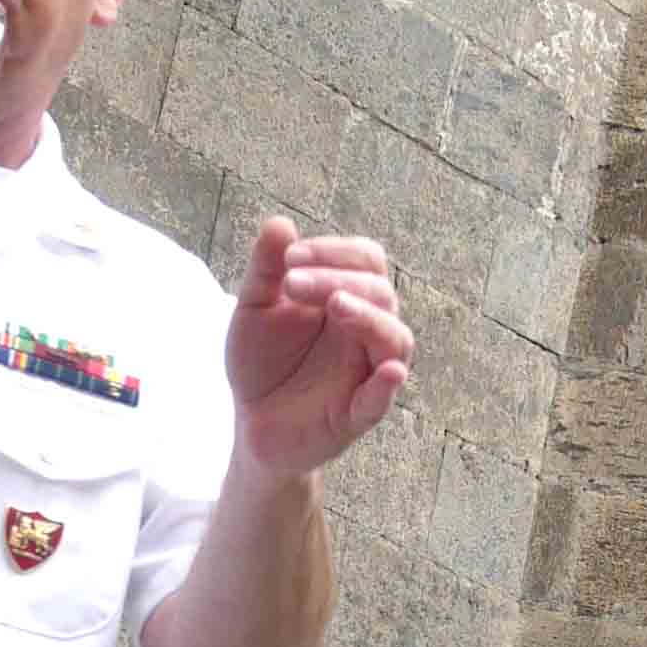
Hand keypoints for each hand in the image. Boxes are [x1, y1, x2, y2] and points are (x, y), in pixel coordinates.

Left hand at [227, 216, 411, 475]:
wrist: (252, 423)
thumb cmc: (262, 363)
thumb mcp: (254, 310)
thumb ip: (265, 270)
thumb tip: (280, 223)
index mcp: (347, 298)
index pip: (365, 260)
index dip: (334, 251)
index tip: (290, 257)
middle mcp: (365, 331)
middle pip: (380, 292)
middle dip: (338, 278)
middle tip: (291, 283)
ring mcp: (366, 372)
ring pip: (394, 338)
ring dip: (369, 317)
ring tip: (337, 305)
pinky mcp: (357, 414)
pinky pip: (382, 399)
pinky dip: (387, 385)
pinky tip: (388, 372)